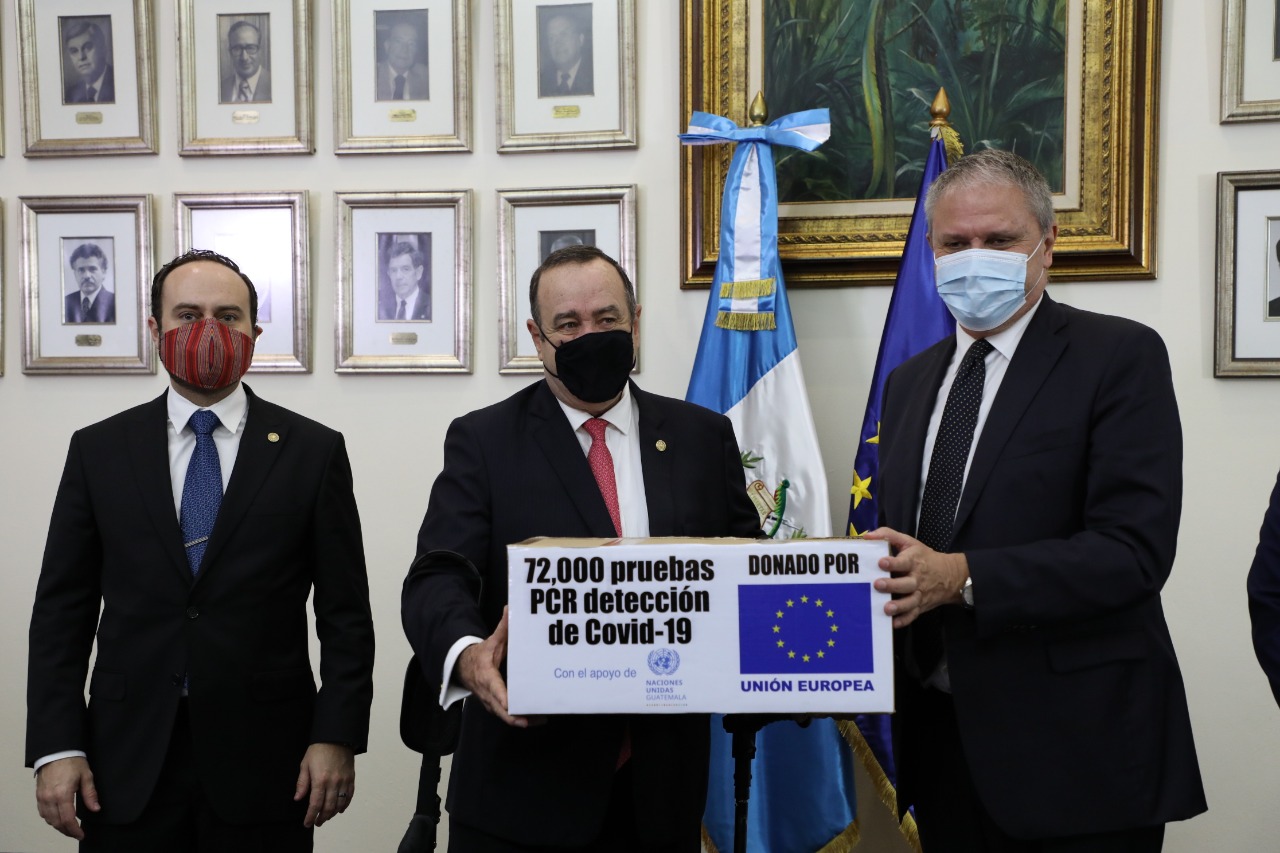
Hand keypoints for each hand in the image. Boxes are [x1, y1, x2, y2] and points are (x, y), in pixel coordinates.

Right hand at [35, 756, 98, 838]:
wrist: (56, 751)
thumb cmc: (72, 761)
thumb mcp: (86, 776)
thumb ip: (90, 794)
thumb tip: (95, 809)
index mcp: (63, 794)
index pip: (68, 819)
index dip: (75, 830)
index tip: (81, 834)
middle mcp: (50, 798)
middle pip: (57, 823)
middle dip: (67, 831)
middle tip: (76, 833)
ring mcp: (42, 797)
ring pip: (48, 819)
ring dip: (58, 826)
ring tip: (69, 827)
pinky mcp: (38, 795)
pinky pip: (42, 812)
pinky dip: (50, 818)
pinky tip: (58, 818)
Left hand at [294, 743, 354, 827]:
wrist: (336, 737)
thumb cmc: (319, 750)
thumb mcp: (305, 765)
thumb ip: (302, 783)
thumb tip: (298, 798)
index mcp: (320, 779)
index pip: (315, 804)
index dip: (311, 816)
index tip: (307, 823)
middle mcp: (333, 782)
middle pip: (328, 807)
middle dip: (322, 818)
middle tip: (317, 823)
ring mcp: (343, 780)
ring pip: (339, 804)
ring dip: (332, 813)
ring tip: (326, 817)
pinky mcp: (351, 778)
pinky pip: (349, 795)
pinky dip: (345, 805)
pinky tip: (340, 809)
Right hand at [455, 607, 541, 727]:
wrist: (464, 668)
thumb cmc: (481, 656)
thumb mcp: (491, 642)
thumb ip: (502, 628)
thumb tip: (510, 608)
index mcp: (487, 678)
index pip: (495, 691)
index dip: (503, 700)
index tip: (512, 706)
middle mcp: (489, 694)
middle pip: (502, 711)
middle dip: (517, 717)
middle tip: (536, 718)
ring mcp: (492, 704)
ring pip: (506, 717)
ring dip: (523, 719)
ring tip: (543, 718)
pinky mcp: (496, 708)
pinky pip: (509, 717)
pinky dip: (522, 718)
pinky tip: (539, 718)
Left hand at [865, 527, 968, 627]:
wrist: (950, 575)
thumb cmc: (923, 557)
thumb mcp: (909, 542)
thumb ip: (888, 535)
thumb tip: (867, 535)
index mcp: (913, 562)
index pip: (903, 562)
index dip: (893, 563)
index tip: (881, 562)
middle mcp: (917, 579)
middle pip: (906, 584)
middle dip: (892, 585)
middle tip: (878, 584)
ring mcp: (919, 594)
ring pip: (910, 602)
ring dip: (899, 606)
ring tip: (887, 608)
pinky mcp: (920, 606)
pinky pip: (913, 615)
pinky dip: (904, 620)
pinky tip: (893, 623)